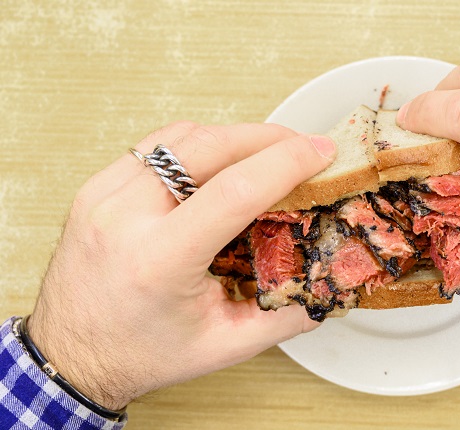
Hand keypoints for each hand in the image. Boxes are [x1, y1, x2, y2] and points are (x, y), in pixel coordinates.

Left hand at [27, 122, 335, 409]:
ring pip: (181, 136)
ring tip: (266, 151)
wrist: (70, 357)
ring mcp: (103, 196)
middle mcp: (124, 218)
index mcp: (159, 261)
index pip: (236, 189)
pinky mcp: (96, 188)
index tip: (321, 152)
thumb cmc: (140, 353)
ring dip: (232, 135)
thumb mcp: (224, 345)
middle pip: (210, 145)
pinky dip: (196, 143)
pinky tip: (218, 159)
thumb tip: (332, 288)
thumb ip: (286, 316)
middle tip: (302, 146)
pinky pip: (155, 145)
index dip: (288, 162)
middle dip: (268, 136)